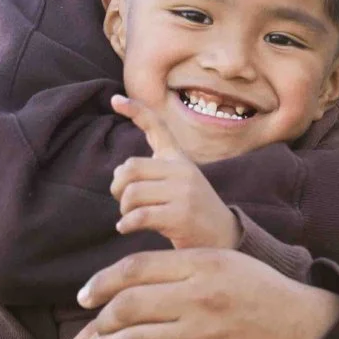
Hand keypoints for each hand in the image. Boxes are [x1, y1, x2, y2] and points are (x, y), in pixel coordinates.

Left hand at [78, 248, 338, 338]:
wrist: (302, 327)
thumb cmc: (256, 290)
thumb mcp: (220, 261)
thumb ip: (175, 264)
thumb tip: (122, 278)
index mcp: (201, 264)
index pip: (134, 269)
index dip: (100, 282)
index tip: (84, 296)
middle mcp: (200, 298)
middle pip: (127, 308)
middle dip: (101, 322)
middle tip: (97, 329)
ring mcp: (204, 337)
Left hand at [110, 93, 238, 250]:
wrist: (224, 240)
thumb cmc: (192, 212)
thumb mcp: (179, 183)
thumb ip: (153, 171)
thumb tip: (118, 172)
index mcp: (180, 159)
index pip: (157, 126)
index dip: (135, 111)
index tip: (115, 99)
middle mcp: (183, 170)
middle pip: (130, 167)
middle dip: (117, 187)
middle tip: (122, 201)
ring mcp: (184, 192)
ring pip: (132, 193)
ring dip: (123, 208)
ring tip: (129, 218)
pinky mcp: (181, 216)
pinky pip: (139, 215)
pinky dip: (126, 224)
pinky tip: (126, 228)